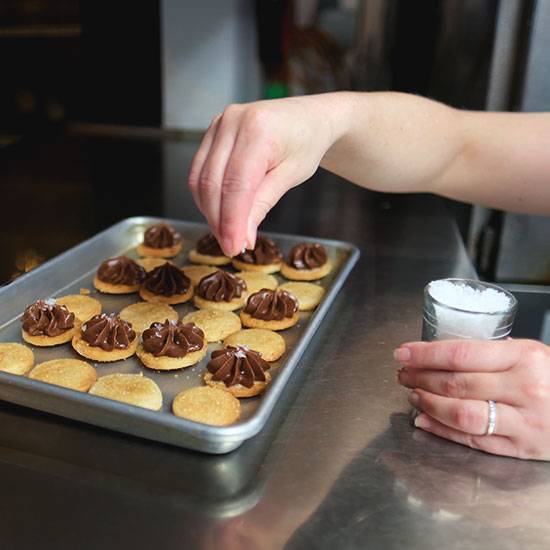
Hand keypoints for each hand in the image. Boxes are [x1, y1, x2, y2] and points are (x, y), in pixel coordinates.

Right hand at [187, 95, 347, 256]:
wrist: (308, 118)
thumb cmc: (306, 143)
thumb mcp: (291, 176)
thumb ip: (262, 204)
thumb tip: (241, 235)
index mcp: (258, 130)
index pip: (236, 186)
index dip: (232, 221)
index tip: (234, 246)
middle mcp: (232, 122)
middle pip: (212, 183)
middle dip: (219, 221)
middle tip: (231, 246)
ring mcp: (219, 124)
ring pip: (200, 179)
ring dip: (209, 211)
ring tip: (226, 232)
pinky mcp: (212, 131)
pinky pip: (199, 170)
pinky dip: (206, 195)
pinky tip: (219, 212)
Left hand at [395, 338, 549, 459]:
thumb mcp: (530, 353)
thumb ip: (491, 353)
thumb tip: (439, 354)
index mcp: (524, 357)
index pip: (461, 353)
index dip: (425, 354)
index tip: (402, 352)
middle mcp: (524, 388)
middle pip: (456, 383)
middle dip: (420, 377)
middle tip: (403, 373)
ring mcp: (524, 421)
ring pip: (461, 413)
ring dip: (428, 404)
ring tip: (412, 394)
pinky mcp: (523, 448)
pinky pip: (474, 440)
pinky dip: (443, 430)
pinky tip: (424, 420)